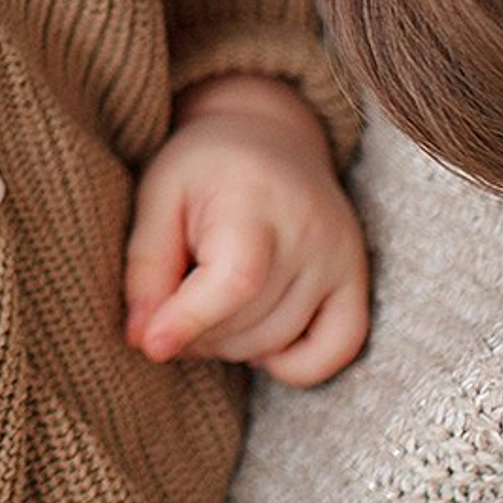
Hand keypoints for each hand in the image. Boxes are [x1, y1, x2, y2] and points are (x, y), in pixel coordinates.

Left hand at [124, 74, 368, 385]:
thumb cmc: (202, 170)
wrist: (268, 136)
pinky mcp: (357, 280)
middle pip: (250, 320)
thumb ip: (147, 268)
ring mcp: (342, 257)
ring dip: (230, 346)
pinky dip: (293, 366)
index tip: (151, 345)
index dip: (190, 320)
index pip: (235, 280)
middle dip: (196, 332)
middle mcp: (311, 230)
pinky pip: (337, 350)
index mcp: (255, 197)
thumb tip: (145, 342)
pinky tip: (256, 341)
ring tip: (204, 310)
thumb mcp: (157, 199)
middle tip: (169, 308)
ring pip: (279, 341)